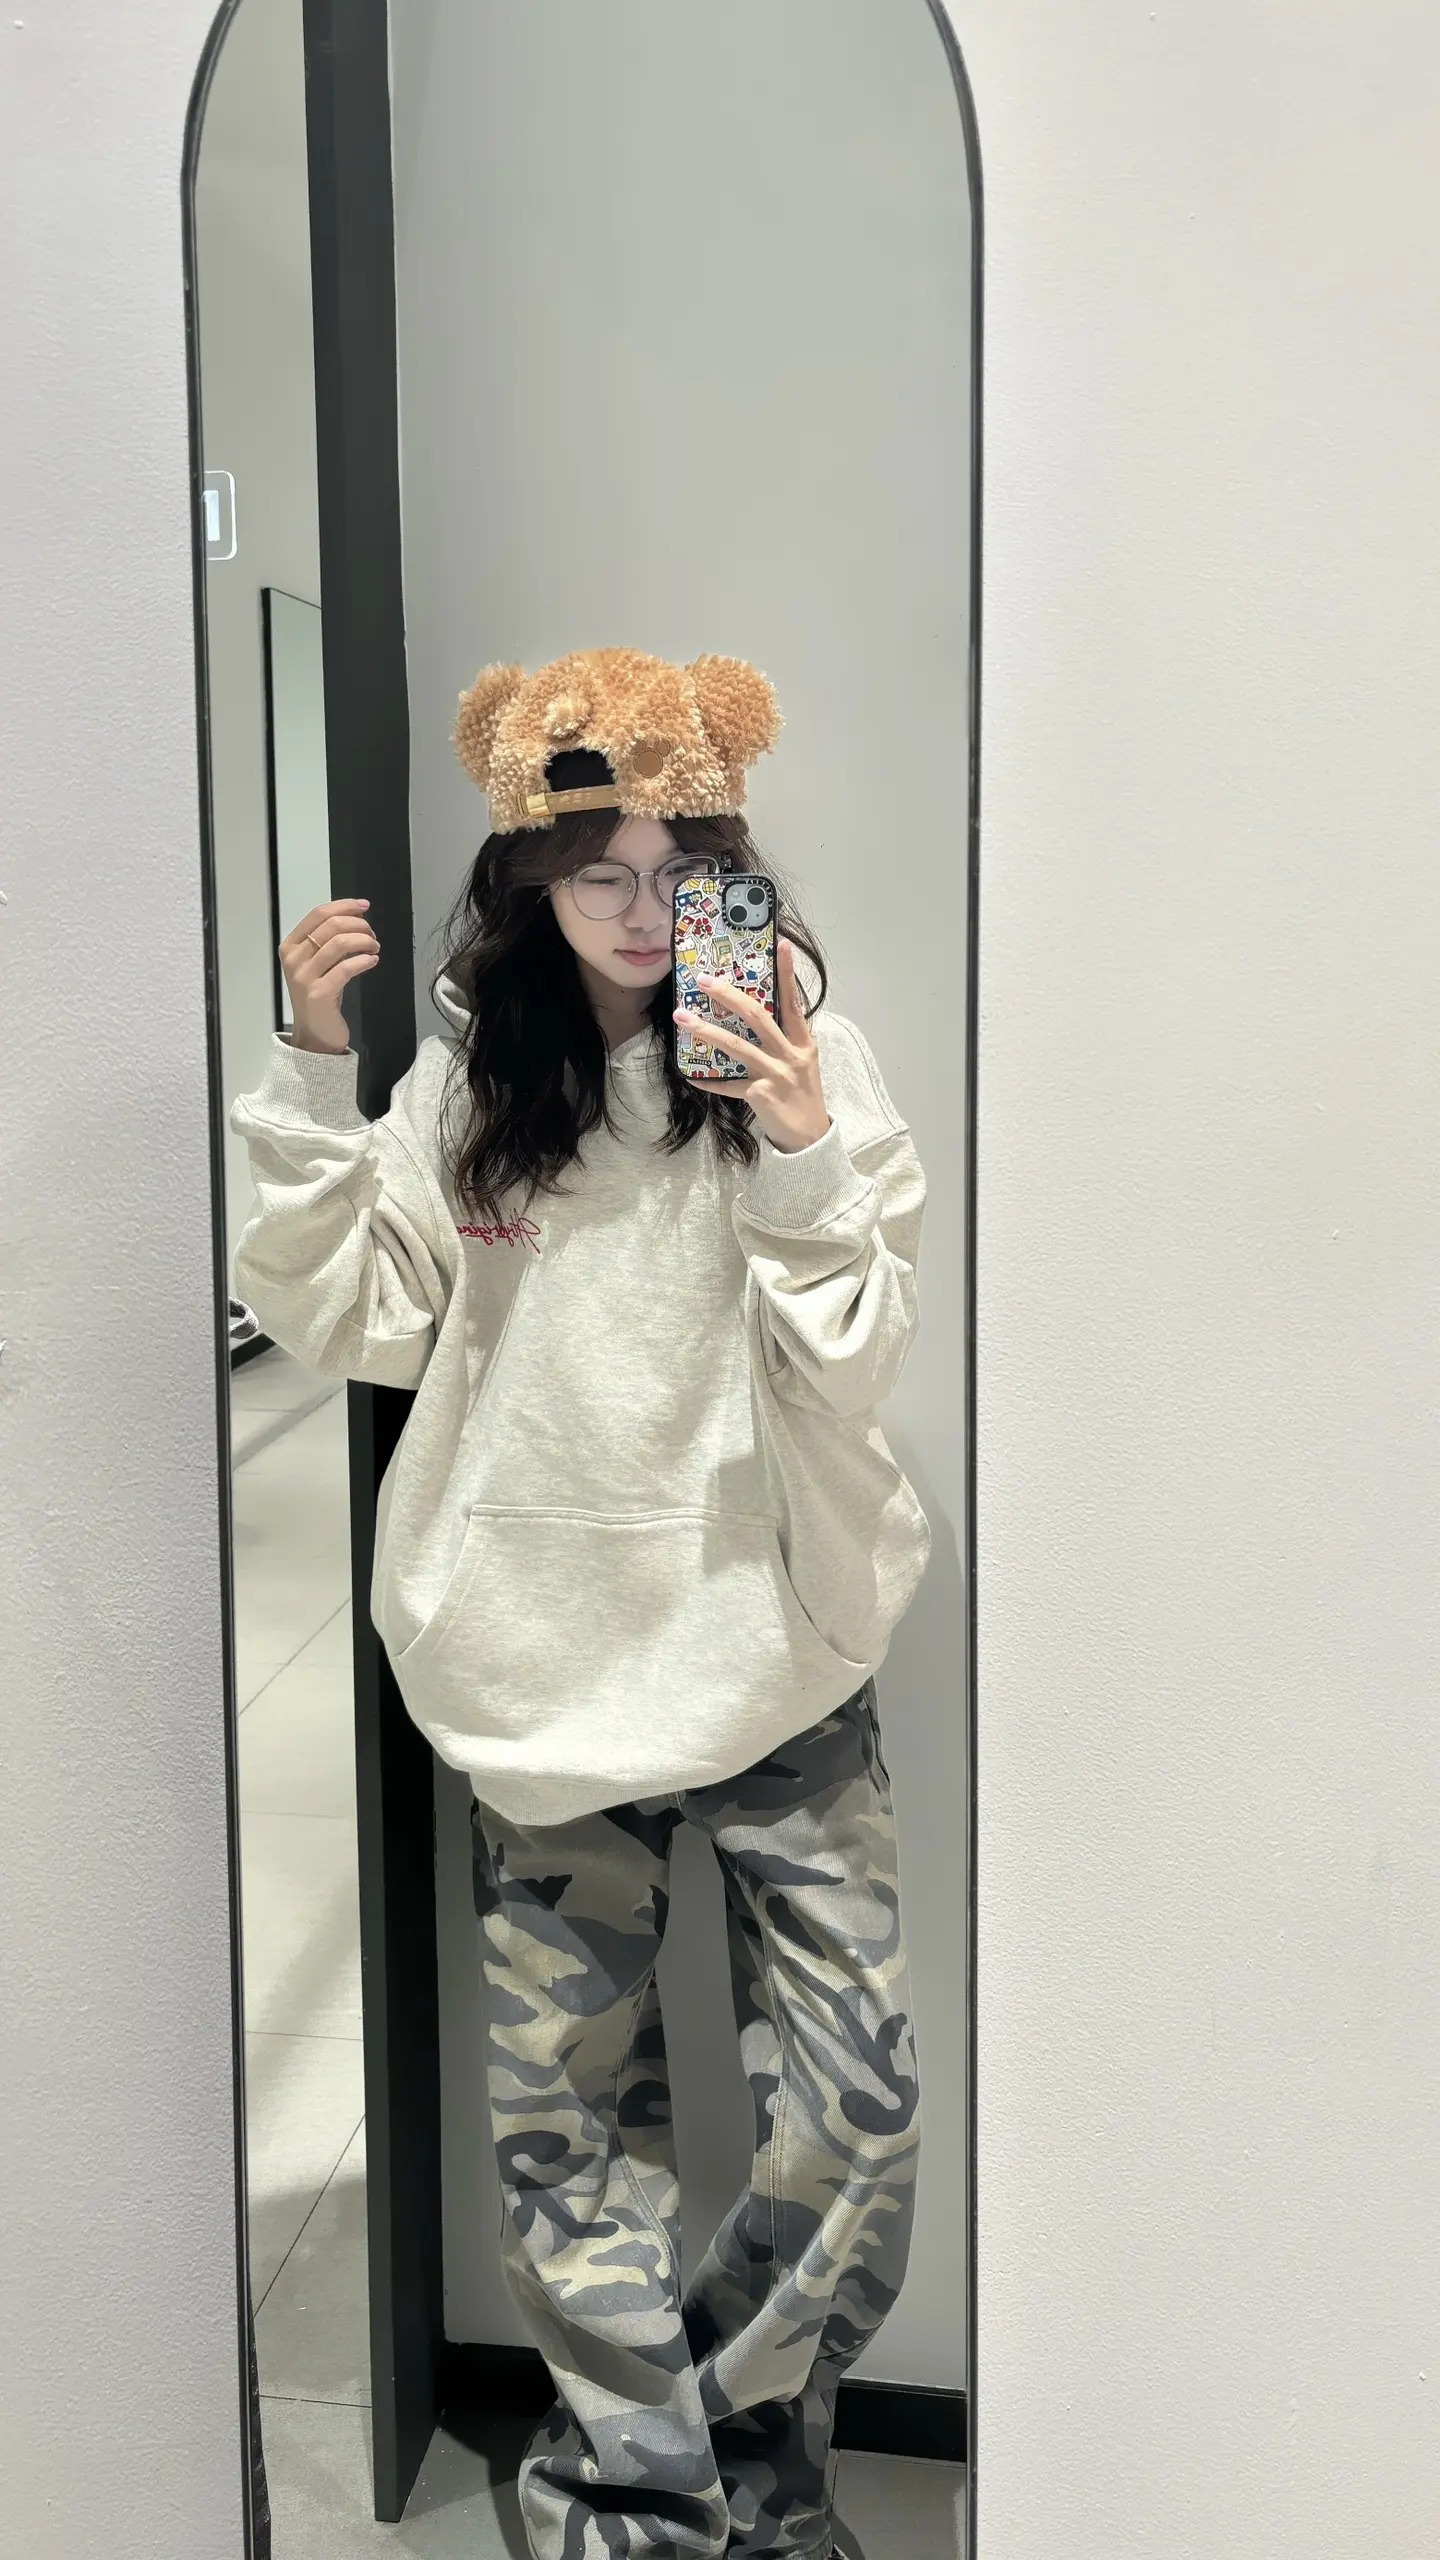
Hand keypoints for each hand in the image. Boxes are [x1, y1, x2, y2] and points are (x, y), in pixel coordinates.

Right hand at [280, 899, 379, 1053]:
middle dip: (358, 925)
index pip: (318, 914)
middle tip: (372, 935)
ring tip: (374, 948)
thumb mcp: (319, 964)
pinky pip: (346, 968)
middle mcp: (294, 959)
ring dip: (364, 941)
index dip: (344, 905)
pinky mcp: (319, 994)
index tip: (364, 906)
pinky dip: (364, 960)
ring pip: (339, 943)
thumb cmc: (321, 995)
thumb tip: (355, 916)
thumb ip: (329, 941)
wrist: (315, 1034)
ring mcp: (304, 977)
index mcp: (290, 946)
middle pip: (331, 925)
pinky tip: (372, 961)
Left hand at [675, 938, 830, 1154]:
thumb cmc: (803, 1096)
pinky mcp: (761, 1095)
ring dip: (706, 1030)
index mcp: (803, 1042)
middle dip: (728, 995)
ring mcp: (775, 1074)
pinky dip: (708, 1081)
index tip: (781, 945)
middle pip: (757, 1016)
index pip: (794, 1001)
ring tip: (682, 1017)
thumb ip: (784, 1040)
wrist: (810, 1139)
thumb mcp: (802, 1062)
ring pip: (737, 1046)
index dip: (787, 973)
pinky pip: (727, 1085)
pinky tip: (691, 1075)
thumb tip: (754, 1015)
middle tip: (703, 980)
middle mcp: (791, 1054)